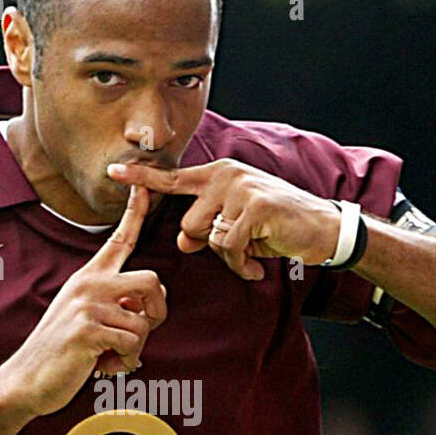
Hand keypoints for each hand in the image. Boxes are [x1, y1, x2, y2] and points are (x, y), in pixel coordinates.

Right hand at [1, 183, 166, 416]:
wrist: (27, 381)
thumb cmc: (62, 354)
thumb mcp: (86, 318)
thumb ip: (115, 305)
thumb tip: (148, 307)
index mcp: (89, 278)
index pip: (119, 240)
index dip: (134, 212)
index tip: (143, 186)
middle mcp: (89, 284)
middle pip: (152, 280)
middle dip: (157, 313)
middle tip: (137, 336)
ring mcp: (87, 305)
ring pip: (144, 321)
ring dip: (135, 348)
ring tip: (109, 357)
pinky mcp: (87, 329)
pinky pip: (132, 343)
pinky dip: (124, 363)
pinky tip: (101, 367)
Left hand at [108, 158, 340, 280]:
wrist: (322, 228)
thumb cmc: (276, 227)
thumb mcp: (236, 226)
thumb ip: (206, 229)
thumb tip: (184, 242)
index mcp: (218, 175)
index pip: (173, 178)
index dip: (142, 178)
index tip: (113, 170)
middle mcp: (226, 174)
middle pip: (189, 224)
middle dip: (210, 245)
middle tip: (240, 246)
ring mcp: (241, 187)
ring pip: (207, 237)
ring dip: (229, 256)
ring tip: (252, 253)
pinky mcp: (254, 206)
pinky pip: (228, 247)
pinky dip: (241, 263)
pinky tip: (258, 263)